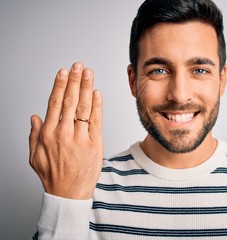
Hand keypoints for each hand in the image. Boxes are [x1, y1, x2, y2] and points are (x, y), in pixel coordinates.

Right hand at [29, 62, 102, 199]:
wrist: (69, 194)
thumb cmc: (53, 176)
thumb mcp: (35, 157)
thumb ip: (34, 136)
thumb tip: (34, 117)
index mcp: (48, 134)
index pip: (55, 104)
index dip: (60, 86)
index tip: (64, 73)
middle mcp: (64, 133)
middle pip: (70, 101)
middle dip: (75, 81)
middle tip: (78, 66)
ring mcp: (80, 138)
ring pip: (84, 108)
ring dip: (86, 88)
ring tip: (88, 73)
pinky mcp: (95, 144)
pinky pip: (97, 121)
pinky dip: (97, 106)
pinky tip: (97, 93)